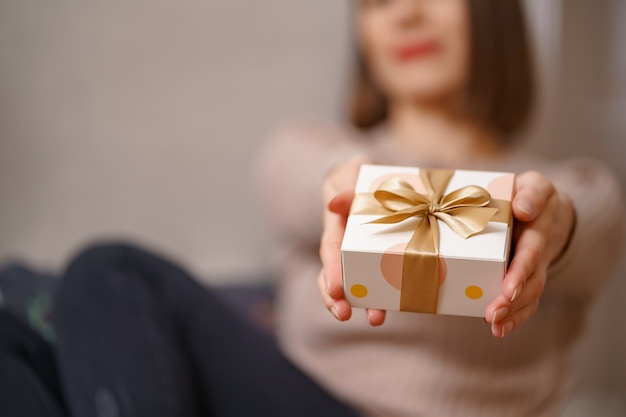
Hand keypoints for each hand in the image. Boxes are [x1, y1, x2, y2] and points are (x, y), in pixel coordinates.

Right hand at [317, 155, 385, 325]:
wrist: (368, 177)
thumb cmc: (356, 175)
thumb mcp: (349, 173)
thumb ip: (345, 186)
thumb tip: (335, 204)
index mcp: (336, 226)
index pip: (330, 251)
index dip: (331, 271)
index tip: (336, 289)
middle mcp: (346, 245)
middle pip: (335, 277)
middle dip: (336, 299)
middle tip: (342, 315)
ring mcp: (362, 254)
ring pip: (358, 284)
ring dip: (365, 303)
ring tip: (376, 320)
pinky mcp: (382, 257)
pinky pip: (383, 278)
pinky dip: (390, 293)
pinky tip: (402, 306)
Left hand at [486, 171, 575, 337]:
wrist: (543, 209)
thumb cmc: (528, 195)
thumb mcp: (534, 184)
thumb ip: (530, 193)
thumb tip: (523, 209)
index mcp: (539, 226)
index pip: (531, 251)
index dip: (521, 270)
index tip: (507, 287)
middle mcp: (540, 251)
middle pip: (531, 280)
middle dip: (513, 298)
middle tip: (494, 313)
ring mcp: (535, 267)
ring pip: (530, 294)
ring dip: (513, 312)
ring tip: (494, 324)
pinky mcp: (525, 278)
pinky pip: (525, 301)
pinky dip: (514, 317)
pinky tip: (499, 329)